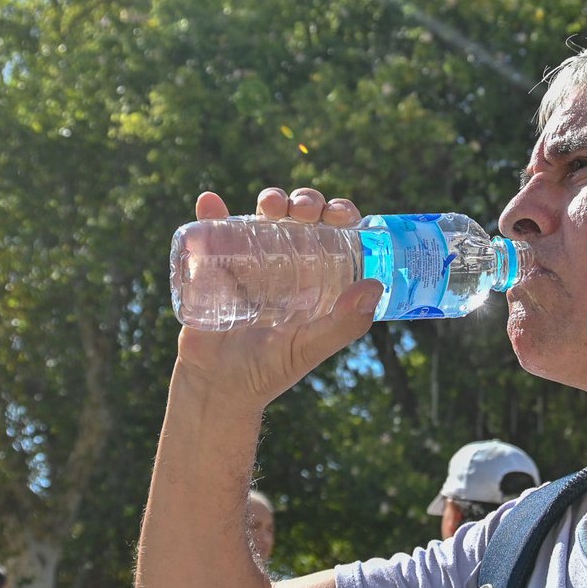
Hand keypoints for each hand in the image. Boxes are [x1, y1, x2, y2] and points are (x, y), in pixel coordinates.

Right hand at [175, 187, 381, 411]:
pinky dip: (210, 212)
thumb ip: (344, 324)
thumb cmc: (267, 372)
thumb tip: (376, 285)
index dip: (340, 215)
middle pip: (301, 218)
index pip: (334, 235)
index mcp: (314, 279)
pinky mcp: (213, 266)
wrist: (216, 388)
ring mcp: (249, 262)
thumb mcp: (310, 348)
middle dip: (307, 202)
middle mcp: (285, 266)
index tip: (339, 215)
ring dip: (271, 199)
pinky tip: (210, 202)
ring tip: (270, 205)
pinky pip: (211, 231)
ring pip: (263, 217)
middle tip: (304, 211)